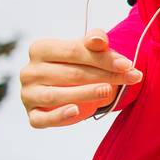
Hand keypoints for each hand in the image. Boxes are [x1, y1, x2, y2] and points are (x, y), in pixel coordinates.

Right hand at [20, 28, 141, 127]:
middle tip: (132, 78)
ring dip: (85, 94)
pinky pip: (42, 119)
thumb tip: (99, 40)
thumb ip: (95, 41)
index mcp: (40, 49)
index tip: (127, 64)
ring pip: (57, 96)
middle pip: (71, 73)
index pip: (74, 51)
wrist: (66, 82)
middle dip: (105, 76)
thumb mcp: (88, 48)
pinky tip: (76, 112)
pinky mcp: (31, 114)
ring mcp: (28, 94)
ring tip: (109, 91)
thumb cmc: (79, 61)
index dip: (103, 57)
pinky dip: (58, 116)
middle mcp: (29, 71)